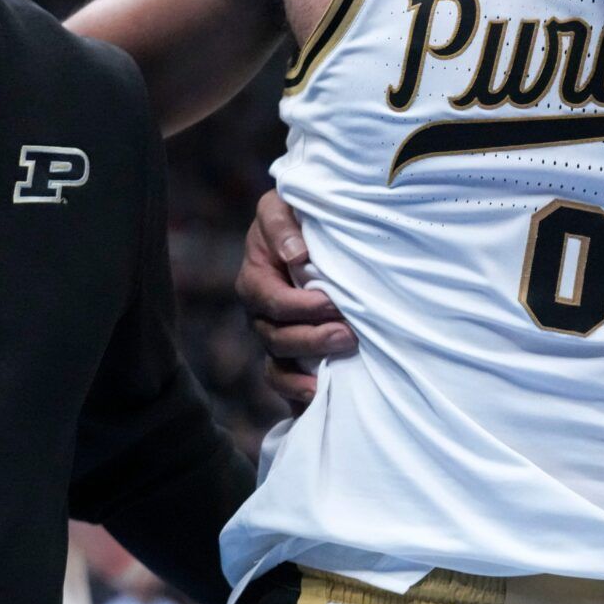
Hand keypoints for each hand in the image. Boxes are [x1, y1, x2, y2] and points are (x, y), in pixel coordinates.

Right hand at [236, 190, 355, 409]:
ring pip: (280, 363)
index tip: (332, 302)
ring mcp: (273, 337)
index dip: (299, 306)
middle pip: (276, 337)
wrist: (309, 232)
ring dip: (311, 365)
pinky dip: (299, 394)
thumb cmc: (295, 217)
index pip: (270, 300)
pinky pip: (285, 382)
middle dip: (312, 339)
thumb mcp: (281, 207)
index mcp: (255, 278)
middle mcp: (259, 314)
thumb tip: (296, 254)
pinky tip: (321, 397)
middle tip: (348, 333)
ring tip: (345, 357)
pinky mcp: (288, 356)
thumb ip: (281, 224)